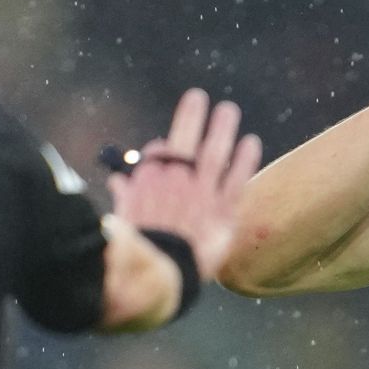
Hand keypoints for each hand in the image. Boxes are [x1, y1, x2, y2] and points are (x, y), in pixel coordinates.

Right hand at [107, 88, 262, 282]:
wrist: (159, 272)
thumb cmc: (138, 250)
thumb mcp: (125, 219)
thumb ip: (125, 197)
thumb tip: (117, 182)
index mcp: (149, 179)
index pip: (158, 154)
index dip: (162, 150)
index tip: (164, 146)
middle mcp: (176, 179)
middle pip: (185, 140)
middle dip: (192, 116)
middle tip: (199, 96)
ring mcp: (201, 192)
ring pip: (214, 152)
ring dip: (222, 128)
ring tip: (229, 110)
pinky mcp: (224, 209)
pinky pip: (237, 179)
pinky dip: (244, 159)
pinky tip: (251, 142)